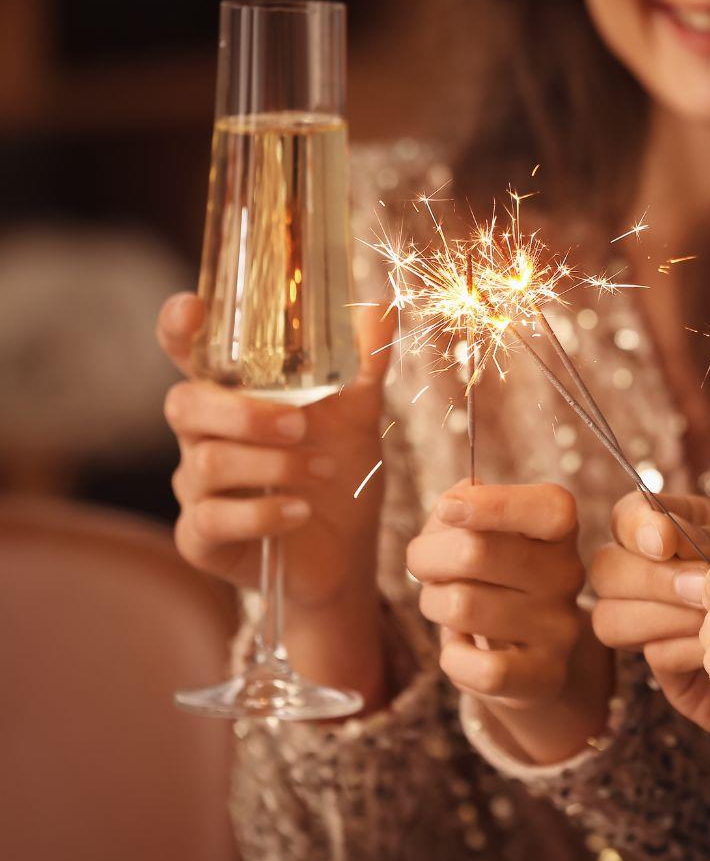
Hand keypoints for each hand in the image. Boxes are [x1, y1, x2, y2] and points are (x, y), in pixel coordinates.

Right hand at [159, 291, 392, 699]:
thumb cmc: (340, 475)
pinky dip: (262, 514)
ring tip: (323, 471)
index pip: (188, 354)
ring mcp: (196, 490)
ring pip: (205, 464)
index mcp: (232, 398)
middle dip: (242, 412)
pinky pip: (213, 519)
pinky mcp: (201, 538)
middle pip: (184, 405)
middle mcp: (203, 439)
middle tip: (300, 425)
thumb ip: (363, 364)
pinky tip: (299, 513)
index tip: (192, 308)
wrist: (347, 554)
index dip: (179, 329)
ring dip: (272, 465)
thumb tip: (379, 306)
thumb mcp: (359, 416)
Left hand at [409, 481, 610, 763]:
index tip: (448, 509)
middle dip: (426, 558)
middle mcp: (567, 575)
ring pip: (462, 607)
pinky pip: (480, 668)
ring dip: (432, 604)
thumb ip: (462, 506)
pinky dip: (453, 658)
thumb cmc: (492, 578)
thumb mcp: (482, 534)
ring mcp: (560, 628)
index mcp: (557, 531)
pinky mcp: (546, 675)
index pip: (549, 508)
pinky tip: (463, 649)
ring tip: (445, 607)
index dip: (493, 503)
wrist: (529, 654)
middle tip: (425, 567)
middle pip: (475, 553)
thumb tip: (452, 508)